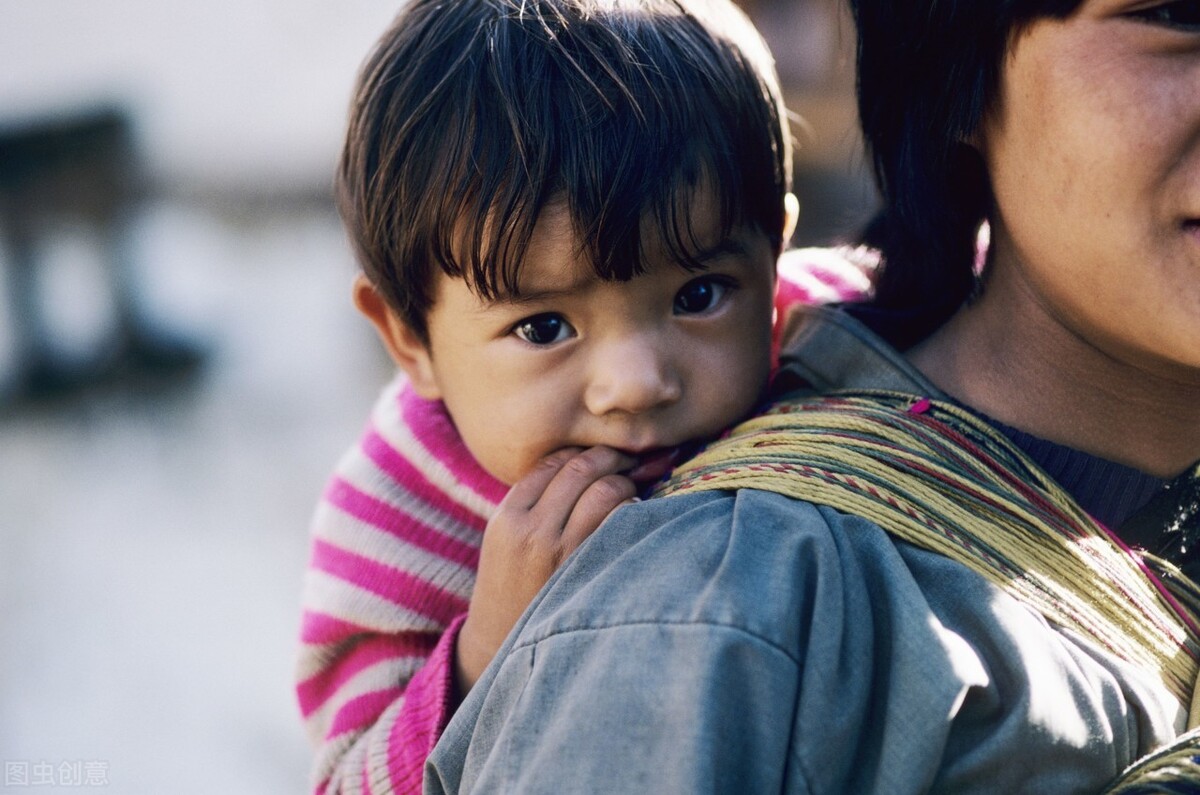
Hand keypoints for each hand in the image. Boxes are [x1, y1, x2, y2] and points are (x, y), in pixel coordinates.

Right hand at [454, 446, 636, 693]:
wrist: (501, 650)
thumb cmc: (513, 591)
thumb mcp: (506, 542)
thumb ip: (535, 504)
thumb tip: (591, 464)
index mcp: (507, 518)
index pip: (552, 463)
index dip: (582, 452)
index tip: (603, 453)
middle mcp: (531, 530)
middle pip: (581, 467)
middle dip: (612, 458)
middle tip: (632, 461)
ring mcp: (561, 551)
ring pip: (605, 488)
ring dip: (626, 483)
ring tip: (633, 491)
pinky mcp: (589, 571)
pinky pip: (622, 520)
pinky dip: (635, 511)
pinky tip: (638, 517)